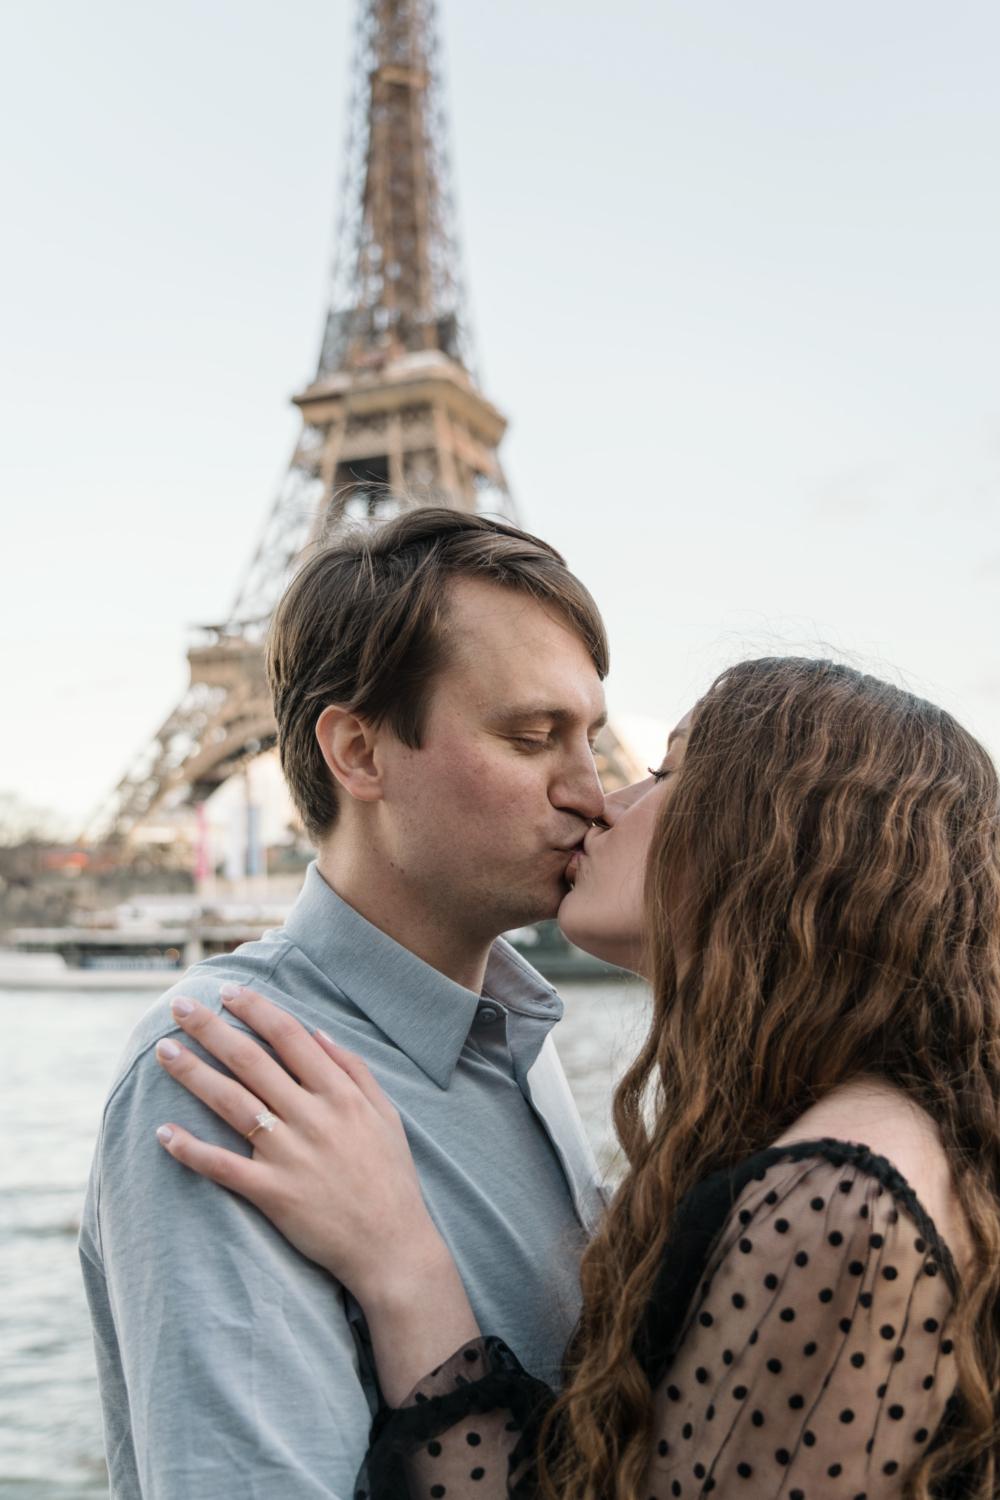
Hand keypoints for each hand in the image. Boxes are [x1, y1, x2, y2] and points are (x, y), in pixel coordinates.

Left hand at [154, 986, 447, 1310]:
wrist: (393, 1247)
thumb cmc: (391, 1179)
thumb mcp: (386, 1115)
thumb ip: (354, 1070)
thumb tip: (318, 1033)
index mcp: (340, 1094)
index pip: (290, 1038)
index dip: (256, 1010)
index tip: (228, 991)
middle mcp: (312, 1117)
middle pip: (252, 1062)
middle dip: (212, 1030)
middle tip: (181, 1007)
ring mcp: (290, 1155)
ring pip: (232, 1103)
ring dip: (194, 1074)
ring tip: (164, 1051)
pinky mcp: (273, 1194)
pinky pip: (223, 1167)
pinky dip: (191, 1150)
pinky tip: (165, 1133)